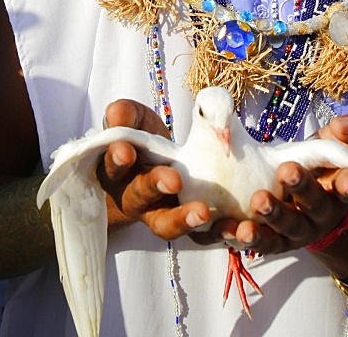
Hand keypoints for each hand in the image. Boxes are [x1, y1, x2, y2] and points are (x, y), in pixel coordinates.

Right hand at [97, 99, 211, 239]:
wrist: (162, 163)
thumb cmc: (142, 138)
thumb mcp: (134, 121)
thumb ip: (125, 116)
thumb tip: (117, 113)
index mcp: (118, 171)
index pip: (113, 166)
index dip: (118, 159)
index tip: (126, 151)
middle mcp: (135, 199)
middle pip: (139, 198)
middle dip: (154, 187)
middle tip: (173, 179)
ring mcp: (160, 215)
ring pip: (166, 225)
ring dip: (184, 220)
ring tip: (203, 212)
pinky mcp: (188, 225)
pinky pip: (199, 233)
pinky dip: (216, 231)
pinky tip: (234, 226)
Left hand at [195, 113, 347, 255]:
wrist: (305, 197)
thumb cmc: (323, 163)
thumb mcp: (339, 143)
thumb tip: (343, 125)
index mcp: (340, 189)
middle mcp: (322, 214)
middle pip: (314, 205)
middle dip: (302, 187)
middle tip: (287, 171)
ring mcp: (299, 231)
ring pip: (288, 226)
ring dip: (273, 214)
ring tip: (258, 200)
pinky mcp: (276, 242)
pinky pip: (263, 242)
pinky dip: (249, 237)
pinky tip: (233, 228)